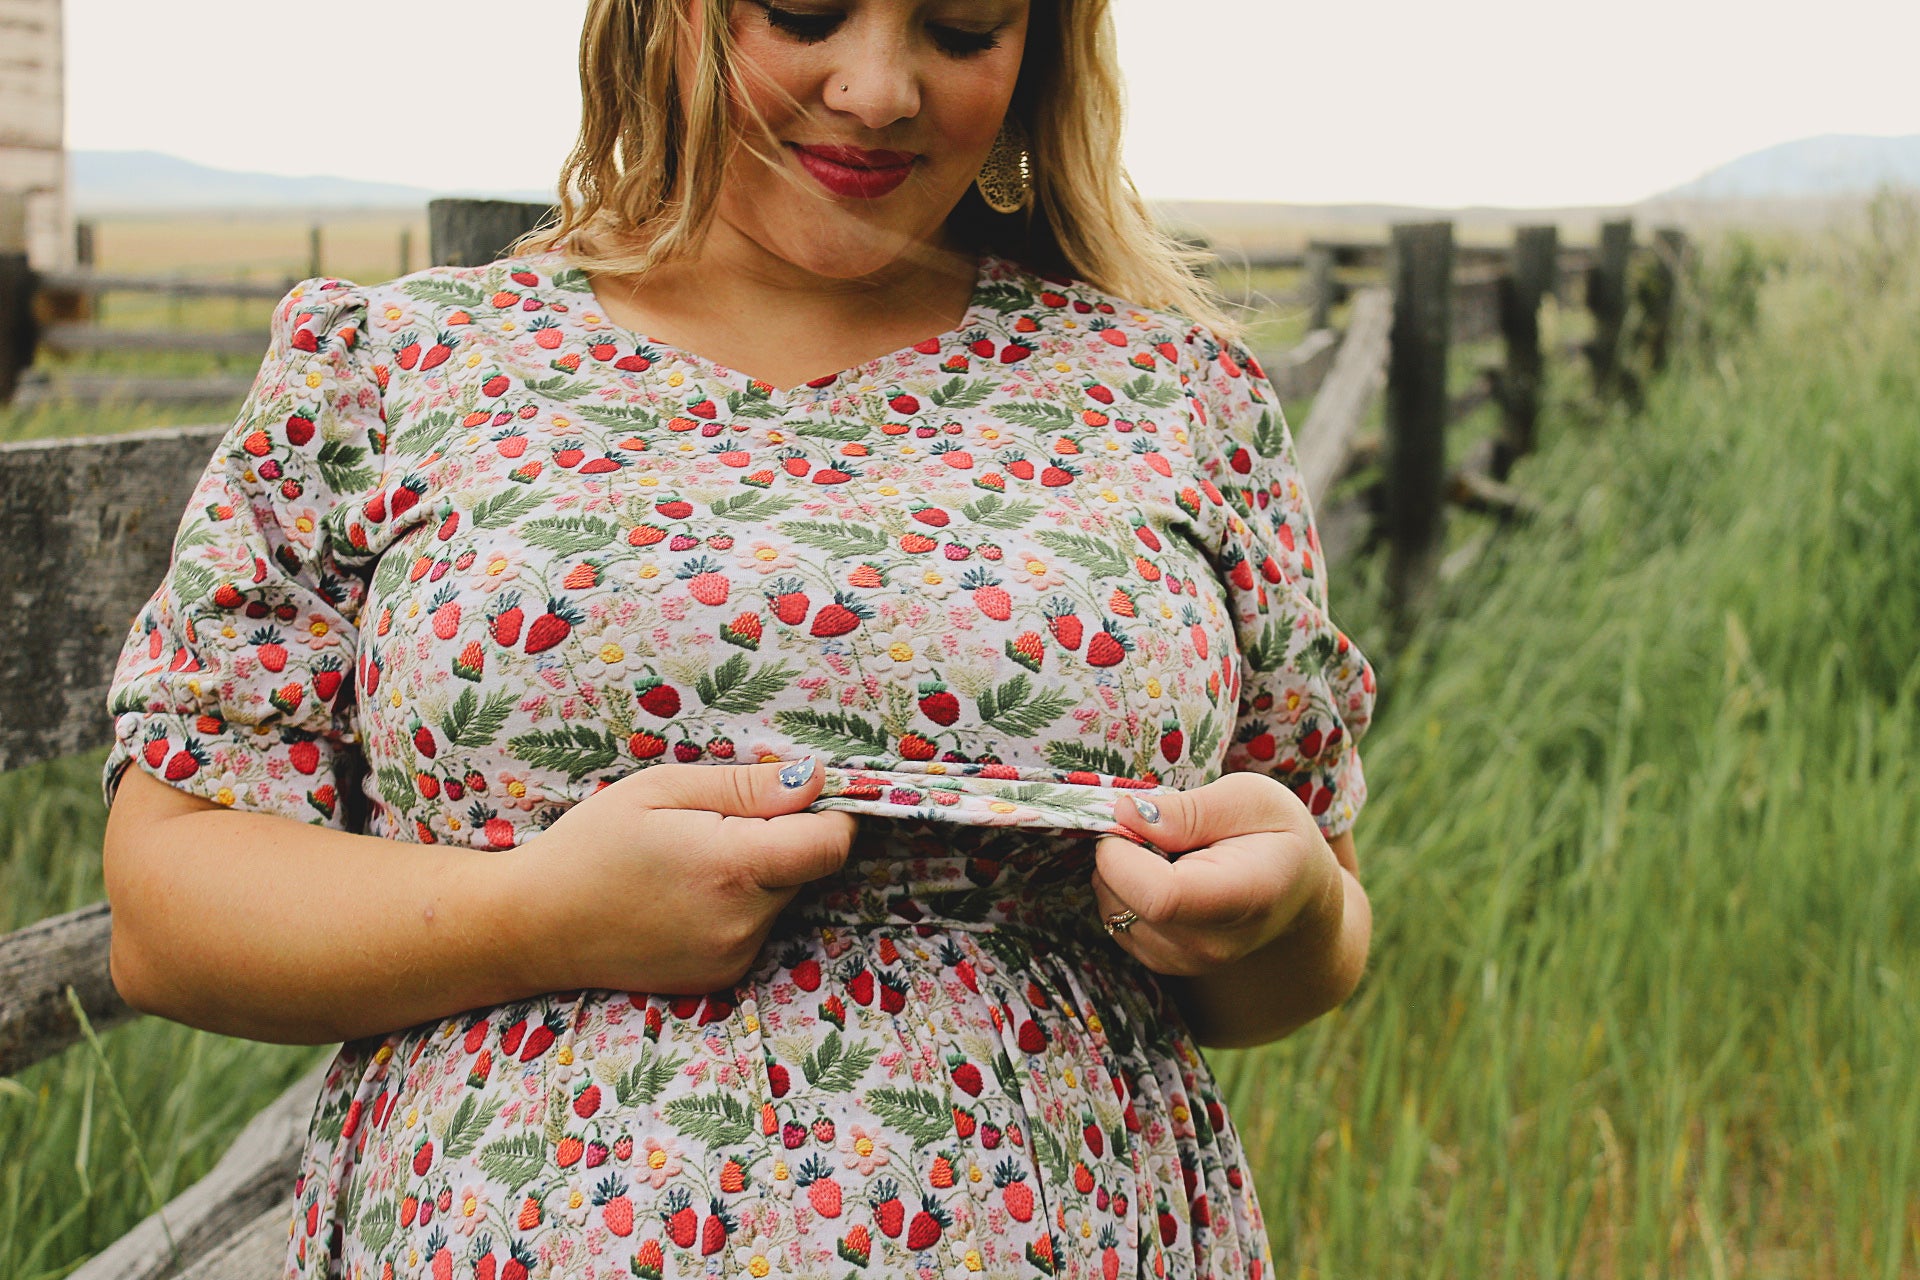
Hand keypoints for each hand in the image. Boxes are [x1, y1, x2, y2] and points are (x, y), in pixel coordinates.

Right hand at [502, 756, 857, 995]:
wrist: (535, 926)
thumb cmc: (592, 844)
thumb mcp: (663, 789)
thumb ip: (747, 787)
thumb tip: (816, 781)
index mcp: (734, 869)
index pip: (831, 844)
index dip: (827, 812)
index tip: (796, 794)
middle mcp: (744, 923)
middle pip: (808, 868)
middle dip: (782, 838)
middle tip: (716, 823)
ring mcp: (734, 957)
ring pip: (783, 897)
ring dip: (759, 873)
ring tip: (692, 861)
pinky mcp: (723, 977)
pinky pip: (757, 927)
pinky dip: (739, 905)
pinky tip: (686, 896)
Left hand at [1091, 774, 1341, 976]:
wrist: (1299, 894)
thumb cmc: (1278, 837)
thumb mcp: (1251, 798)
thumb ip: (1189, 809)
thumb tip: (1124, 814)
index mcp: (1245, 897)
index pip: (1159, 896)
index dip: (1124, 853)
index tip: (1132, 817)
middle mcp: (1212, 944)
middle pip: (1125, 902)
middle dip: (1118, 852)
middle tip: (1157, 827)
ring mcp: (1186, 962)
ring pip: (1113, 910)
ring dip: (1120, 872)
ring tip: (1168, 852)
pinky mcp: (1164, 963)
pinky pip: (1115, 920)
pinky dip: (1124, 890)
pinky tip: (1162, 874)